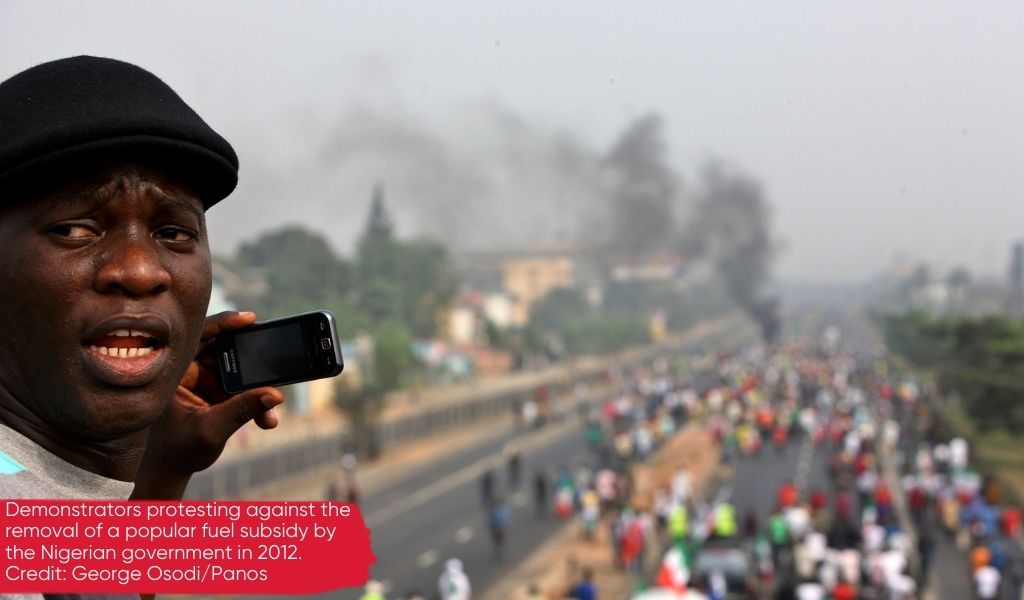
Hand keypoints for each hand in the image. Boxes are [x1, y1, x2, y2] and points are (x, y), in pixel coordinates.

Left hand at [132, 311, 284, 498]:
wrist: (173, 469)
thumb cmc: (178, 450)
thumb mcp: (211, 430)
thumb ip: (241, 410)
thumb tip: (274, 394)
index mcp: (175, 372)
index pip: (198, 337)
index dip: (224, 324)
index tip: (249, 319)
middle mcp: (190, 371)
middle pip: (224, 350)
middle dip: (250, 359)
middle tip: (270, 359)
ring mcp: (204, 380)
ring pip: (238, 371)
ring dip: (257, 387)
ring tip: (271, 405)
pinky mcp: (217, 392)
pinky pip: (242, 389)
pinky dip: (256, 401)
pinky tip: (267, 419)